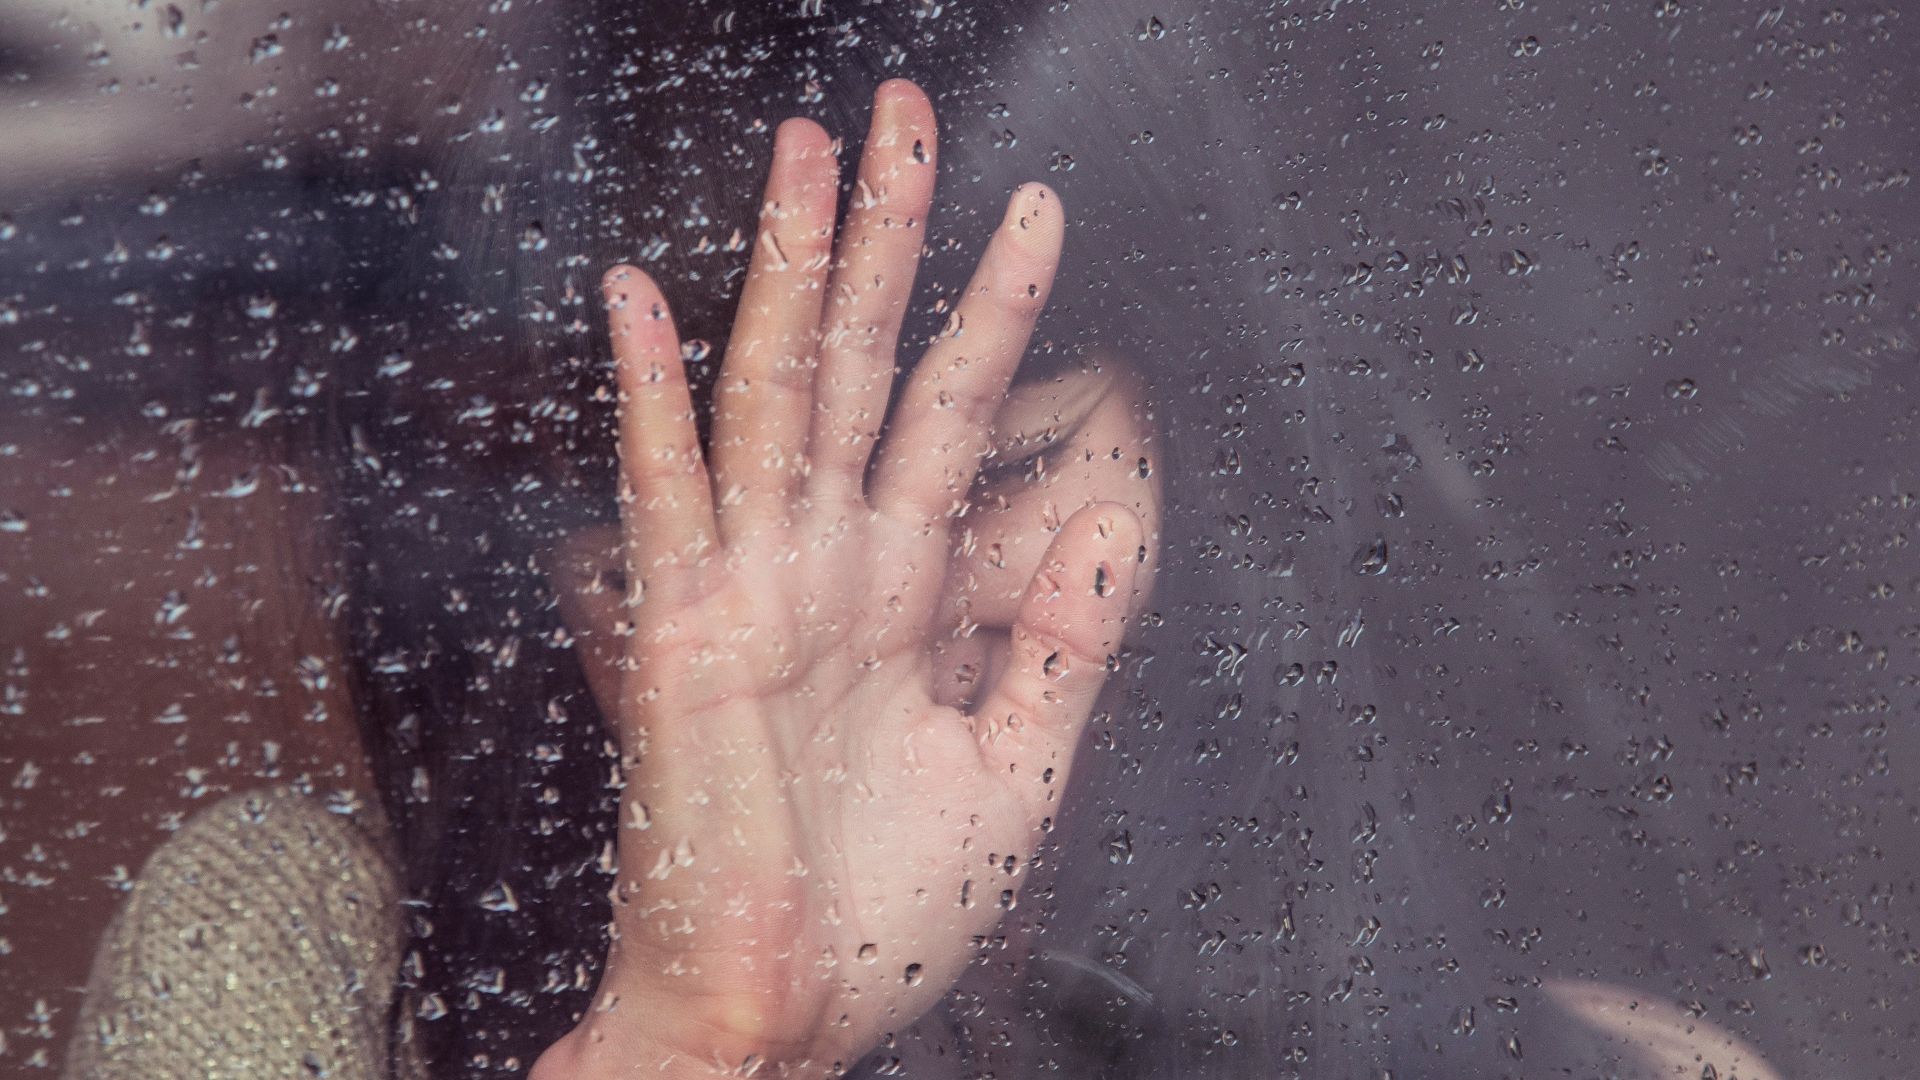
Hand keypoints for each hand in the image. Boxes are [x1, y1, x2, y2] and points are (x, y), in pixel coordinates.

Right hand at [535, 79, 1159, 1078]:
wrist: (783, 1021)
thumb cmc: (878, 917)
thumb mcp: (1013, 767)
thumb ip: (1063, 641)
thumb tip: (1109, 513)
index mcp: (895, 598)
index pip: (947, 417)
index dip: (992, 314)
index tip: (1036, 213)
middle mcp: (821, 571)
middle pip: (858, 367)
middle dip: (888, 239)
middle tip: (905, 115)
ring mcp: (749, 592)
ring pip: (775, 397)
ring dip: (790, 272)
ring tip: (810, 151)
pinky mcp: (684, 638)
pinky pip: (669, 497)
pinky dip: (650, 397)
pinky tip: (642, 298)